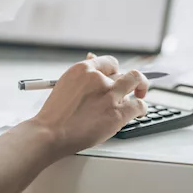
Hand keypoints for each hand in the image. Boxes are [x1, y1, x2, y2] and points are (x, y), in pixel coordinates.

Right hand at [31, 55, 148, 156]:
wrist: (50, 133)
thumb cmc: (55, 114)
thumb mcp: (65, 84)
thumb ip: (83, 75)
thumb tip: (93, 58)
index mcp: (83, 69)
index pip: (110, 63)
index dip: (115, 71)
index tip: (117, 78)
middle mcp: (99, 78)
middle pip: (125, 72)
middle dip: (131, 79)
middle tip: (133, 86)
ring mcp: (110, 95)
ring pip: (136, 82)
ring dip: (139, 89)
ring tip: (139, 96)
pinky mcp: (117, 113)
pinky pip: (139, 105)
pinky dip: (142, 108)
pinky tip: (139, 112)